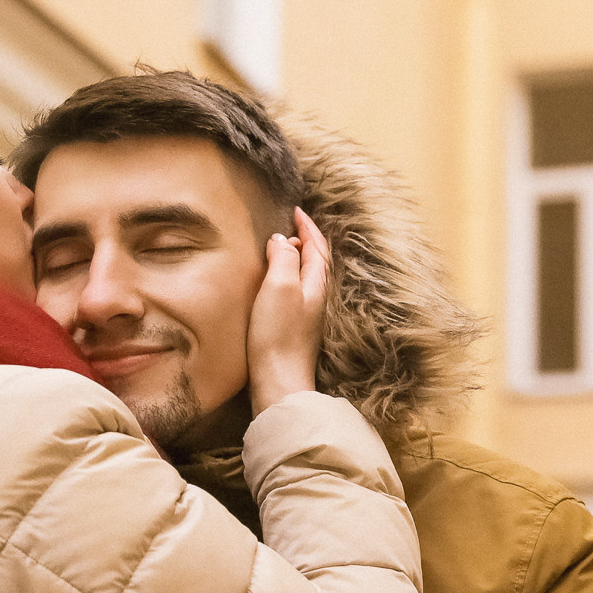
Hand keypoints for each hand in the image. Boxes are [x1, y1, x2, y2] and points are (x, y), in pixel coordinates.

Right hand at [245, 207, 331, 415]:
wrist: (279, 382)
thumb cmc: (278, 335)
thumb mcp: (279, 287)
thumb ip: (283, 259)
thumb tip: (282, 240)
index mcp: (316, 283)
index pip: (317, 246)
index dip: (308, 226)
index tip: (296, 210)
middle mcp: (316, 297)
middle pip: (315, 260)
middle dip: (305, 239)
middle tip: (288, 224)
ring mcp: (307, 313)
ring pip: (306, 275)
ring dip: (296, 257)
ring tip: (280, 246)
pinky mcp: (294, 328)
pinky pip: (295, 291)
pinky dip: (288, 276)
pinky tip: (274, 282)